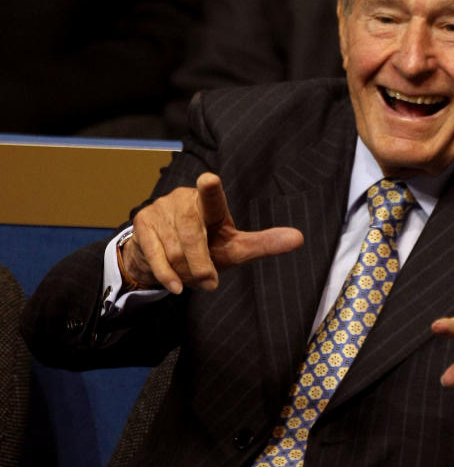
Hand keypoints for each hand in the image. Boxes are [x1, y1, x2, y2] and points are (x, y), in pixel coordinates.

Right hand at [121, 172, 303, 293]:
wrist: (163, 256)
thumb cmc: (208, 248)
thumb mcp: (236, 248)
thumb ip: (264, 243)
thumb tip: (299, 238)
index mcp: (210, 204)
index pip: (212, 197)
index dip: (211, 189)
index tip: (209, 180)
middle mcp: (184, 199)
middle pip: (192, 235)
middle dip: (201, 264)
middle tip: (209, 283)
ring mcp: (161, 209)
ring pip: (174, 249)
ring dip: (185, 271)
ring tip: (192, 276)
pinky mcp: (142, 223)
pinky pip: (155, 255)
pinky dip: (168, 275)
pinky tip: (176, 286)